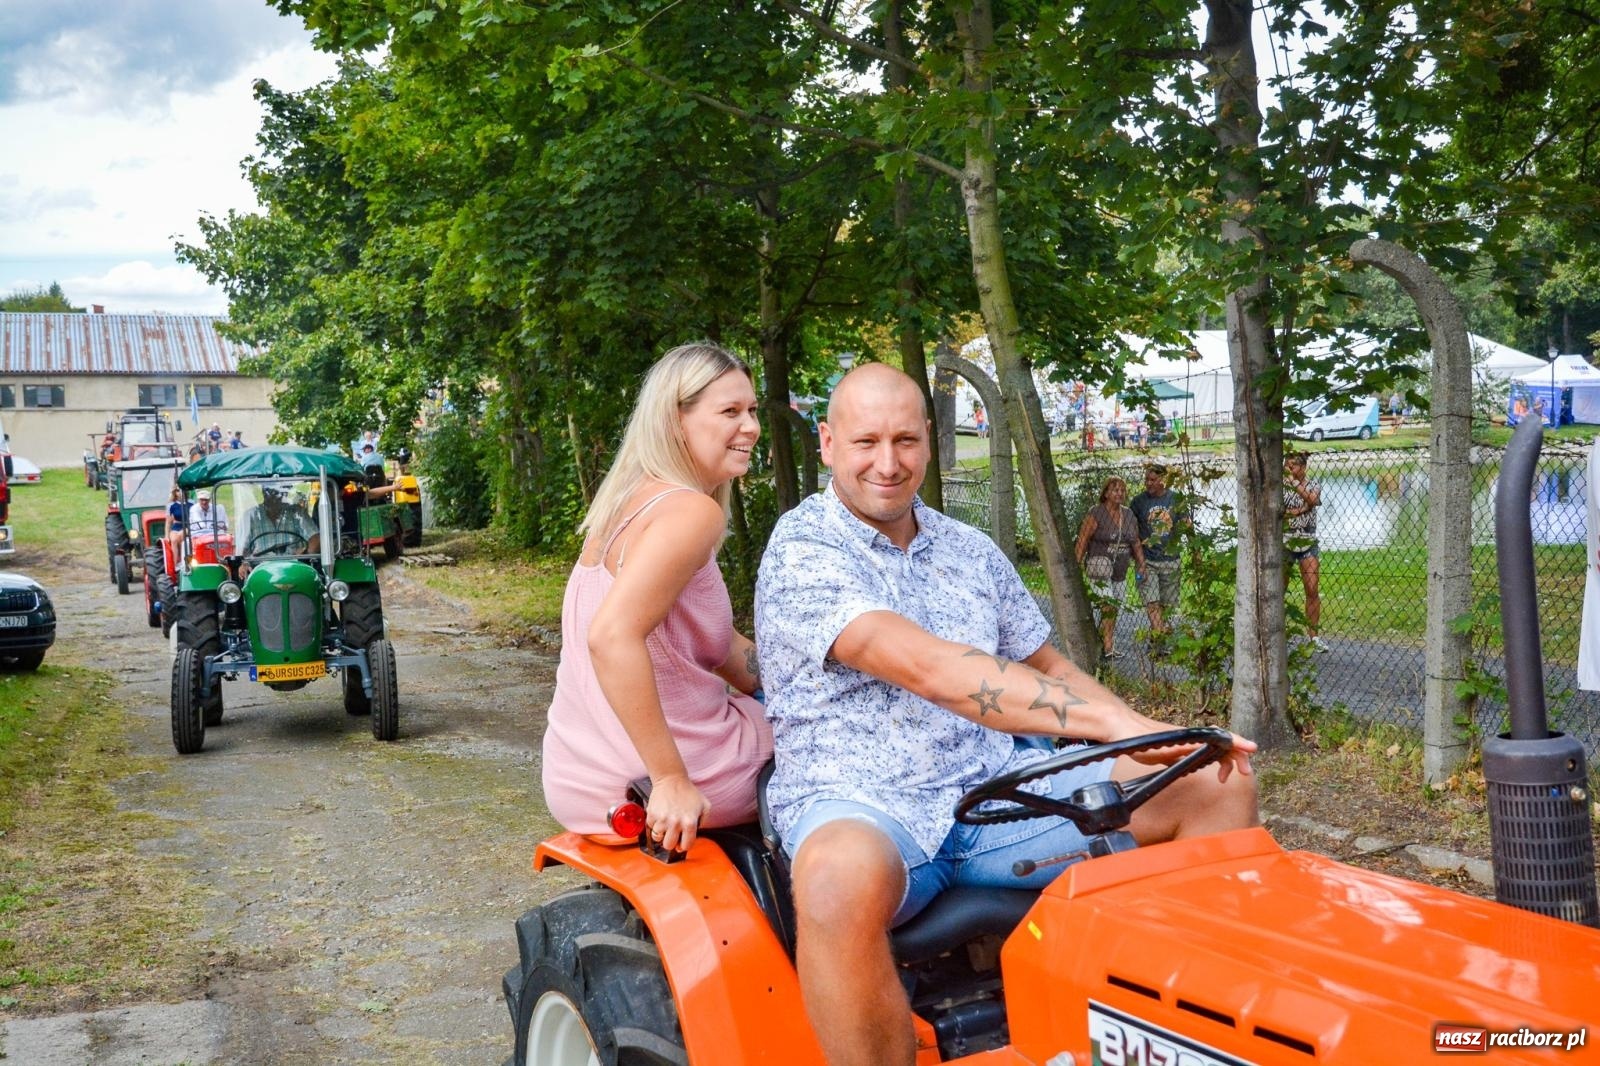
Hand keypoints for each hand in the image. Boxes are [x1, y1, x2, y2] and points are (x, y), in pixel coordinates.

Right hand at [645, 774, 710, 852]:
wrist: (671, 779)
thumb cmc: (688, 791)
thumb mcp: (705, 805)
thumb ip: (704, 821)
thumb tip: (696, 833)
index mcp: (689, 822)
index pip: (686, 846)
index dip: (684, 846)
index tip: (681, 844)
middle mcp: (675, 823)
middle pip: (669, 846)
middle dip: (671, 842)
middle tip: (672, 835)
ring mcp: (662, 819)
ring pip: (657, 838)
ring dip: (661, 834)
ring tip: (665, 825)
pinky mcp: (651, 814)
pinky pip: (650, 827)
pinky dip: (654, 824)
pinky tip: (660, 817)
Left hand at [1127, 729, 1256, 782]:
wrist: (1120, 727)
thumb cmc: (1138, 737)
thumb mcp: (1161, 749)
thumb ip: (1182, 750)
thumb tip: (1203, 751)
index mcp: (1191, 735)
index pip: (1222, 736)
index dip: (1239, 743)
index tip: (1252, 750)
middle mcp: (1192, 736)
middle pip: (1224, 744)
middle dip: (1238, 757)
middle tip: (1243, 773)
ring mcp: (1187, 740)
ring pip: (1215, 748)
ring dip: (1226, 761)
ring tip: (1225, 778)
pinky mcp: (1180, 746)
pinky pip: (1204, 752)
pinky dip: (1213, 761)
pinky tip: (1210, 770)